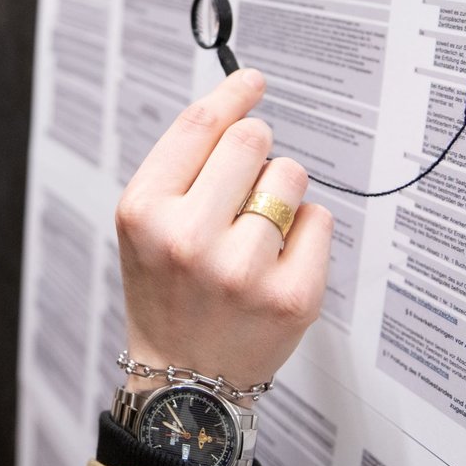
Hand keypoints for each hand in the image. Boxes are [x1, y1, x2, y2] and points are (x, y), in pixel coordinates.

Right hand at [115, 69, 332, 399]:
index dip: (232, 94)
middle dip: (256, 152)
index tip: (252, 81)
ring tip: (256, 233)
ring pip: (290, 175)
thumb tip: (241, 103)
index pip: (199, 125)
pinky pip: (320, 219)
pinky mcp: (290, 297)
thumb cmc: (167, 294)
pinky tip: (277, 261)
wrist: (184, 384)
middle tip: (246, 185)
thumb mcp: (146, 225)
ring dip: (281, 193)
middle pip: (252, 140)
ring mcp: (241, 270)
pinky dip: (306, 233)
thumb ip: (183, 166)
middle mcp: (188, 238)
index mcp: (145, 212)